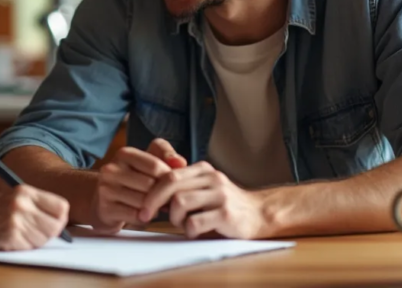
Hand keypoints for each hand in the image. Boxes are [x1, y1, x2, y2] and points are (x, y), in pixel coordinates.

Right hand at [0, 185, 68, 249]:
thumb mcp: (15, 196)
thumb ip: (37, 203)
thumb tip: (62, 217)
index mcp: (25, 191)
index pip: (61, 206)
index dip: (61, 217)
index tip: (56, 221)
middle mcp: (22, 204)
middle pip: (56, 224)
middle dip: (52, 231)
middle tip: (42, 231)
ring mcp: (17, 221)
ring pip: (46, 237)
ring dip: (40, 240)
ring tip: (26, 234)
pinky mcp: (11, 237)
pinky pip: (32, 245)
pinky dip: (28, 245)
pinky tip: (17, 239)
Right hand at [90, 139, 186, 233]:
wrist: (101, 201)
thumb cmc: (132, 181)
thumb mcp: (147, 163)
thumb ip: (166, 157)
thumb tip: (180, 162)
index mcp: (124, 154)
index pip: (155, 166)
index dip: (168, 178)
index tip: (172, 186)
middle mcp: (111, 169)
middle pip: (150, 185)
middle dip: (162, 195)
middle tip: (166, 201)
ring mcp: (106, 189)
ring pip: (144, 202)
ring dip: (154, 208)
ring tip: (155, 207)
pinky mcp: (105, 209)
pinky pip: (135, 216)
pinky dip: (144, 218)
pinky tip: (143, 215)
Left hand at [139, 161, 269, 238]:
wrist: (259, 213)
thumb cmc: (224, 204)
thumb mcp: (205, 188)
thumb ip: (183, 186)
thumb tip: (150, 194)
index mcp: (202, 170)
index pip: (168, 174)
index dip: (150, 190)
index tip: (142, 205)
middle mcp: (211, 178)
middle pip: (170, 183)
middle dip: (152, 202)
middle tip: (145, 216)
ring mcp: (220, 195)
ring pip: (179, 202)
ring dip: (174, 218)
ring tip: (182, 224)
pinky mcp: (226, 214)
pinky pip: (195, 222)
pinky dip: (188, 230)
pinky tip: (195, 232)